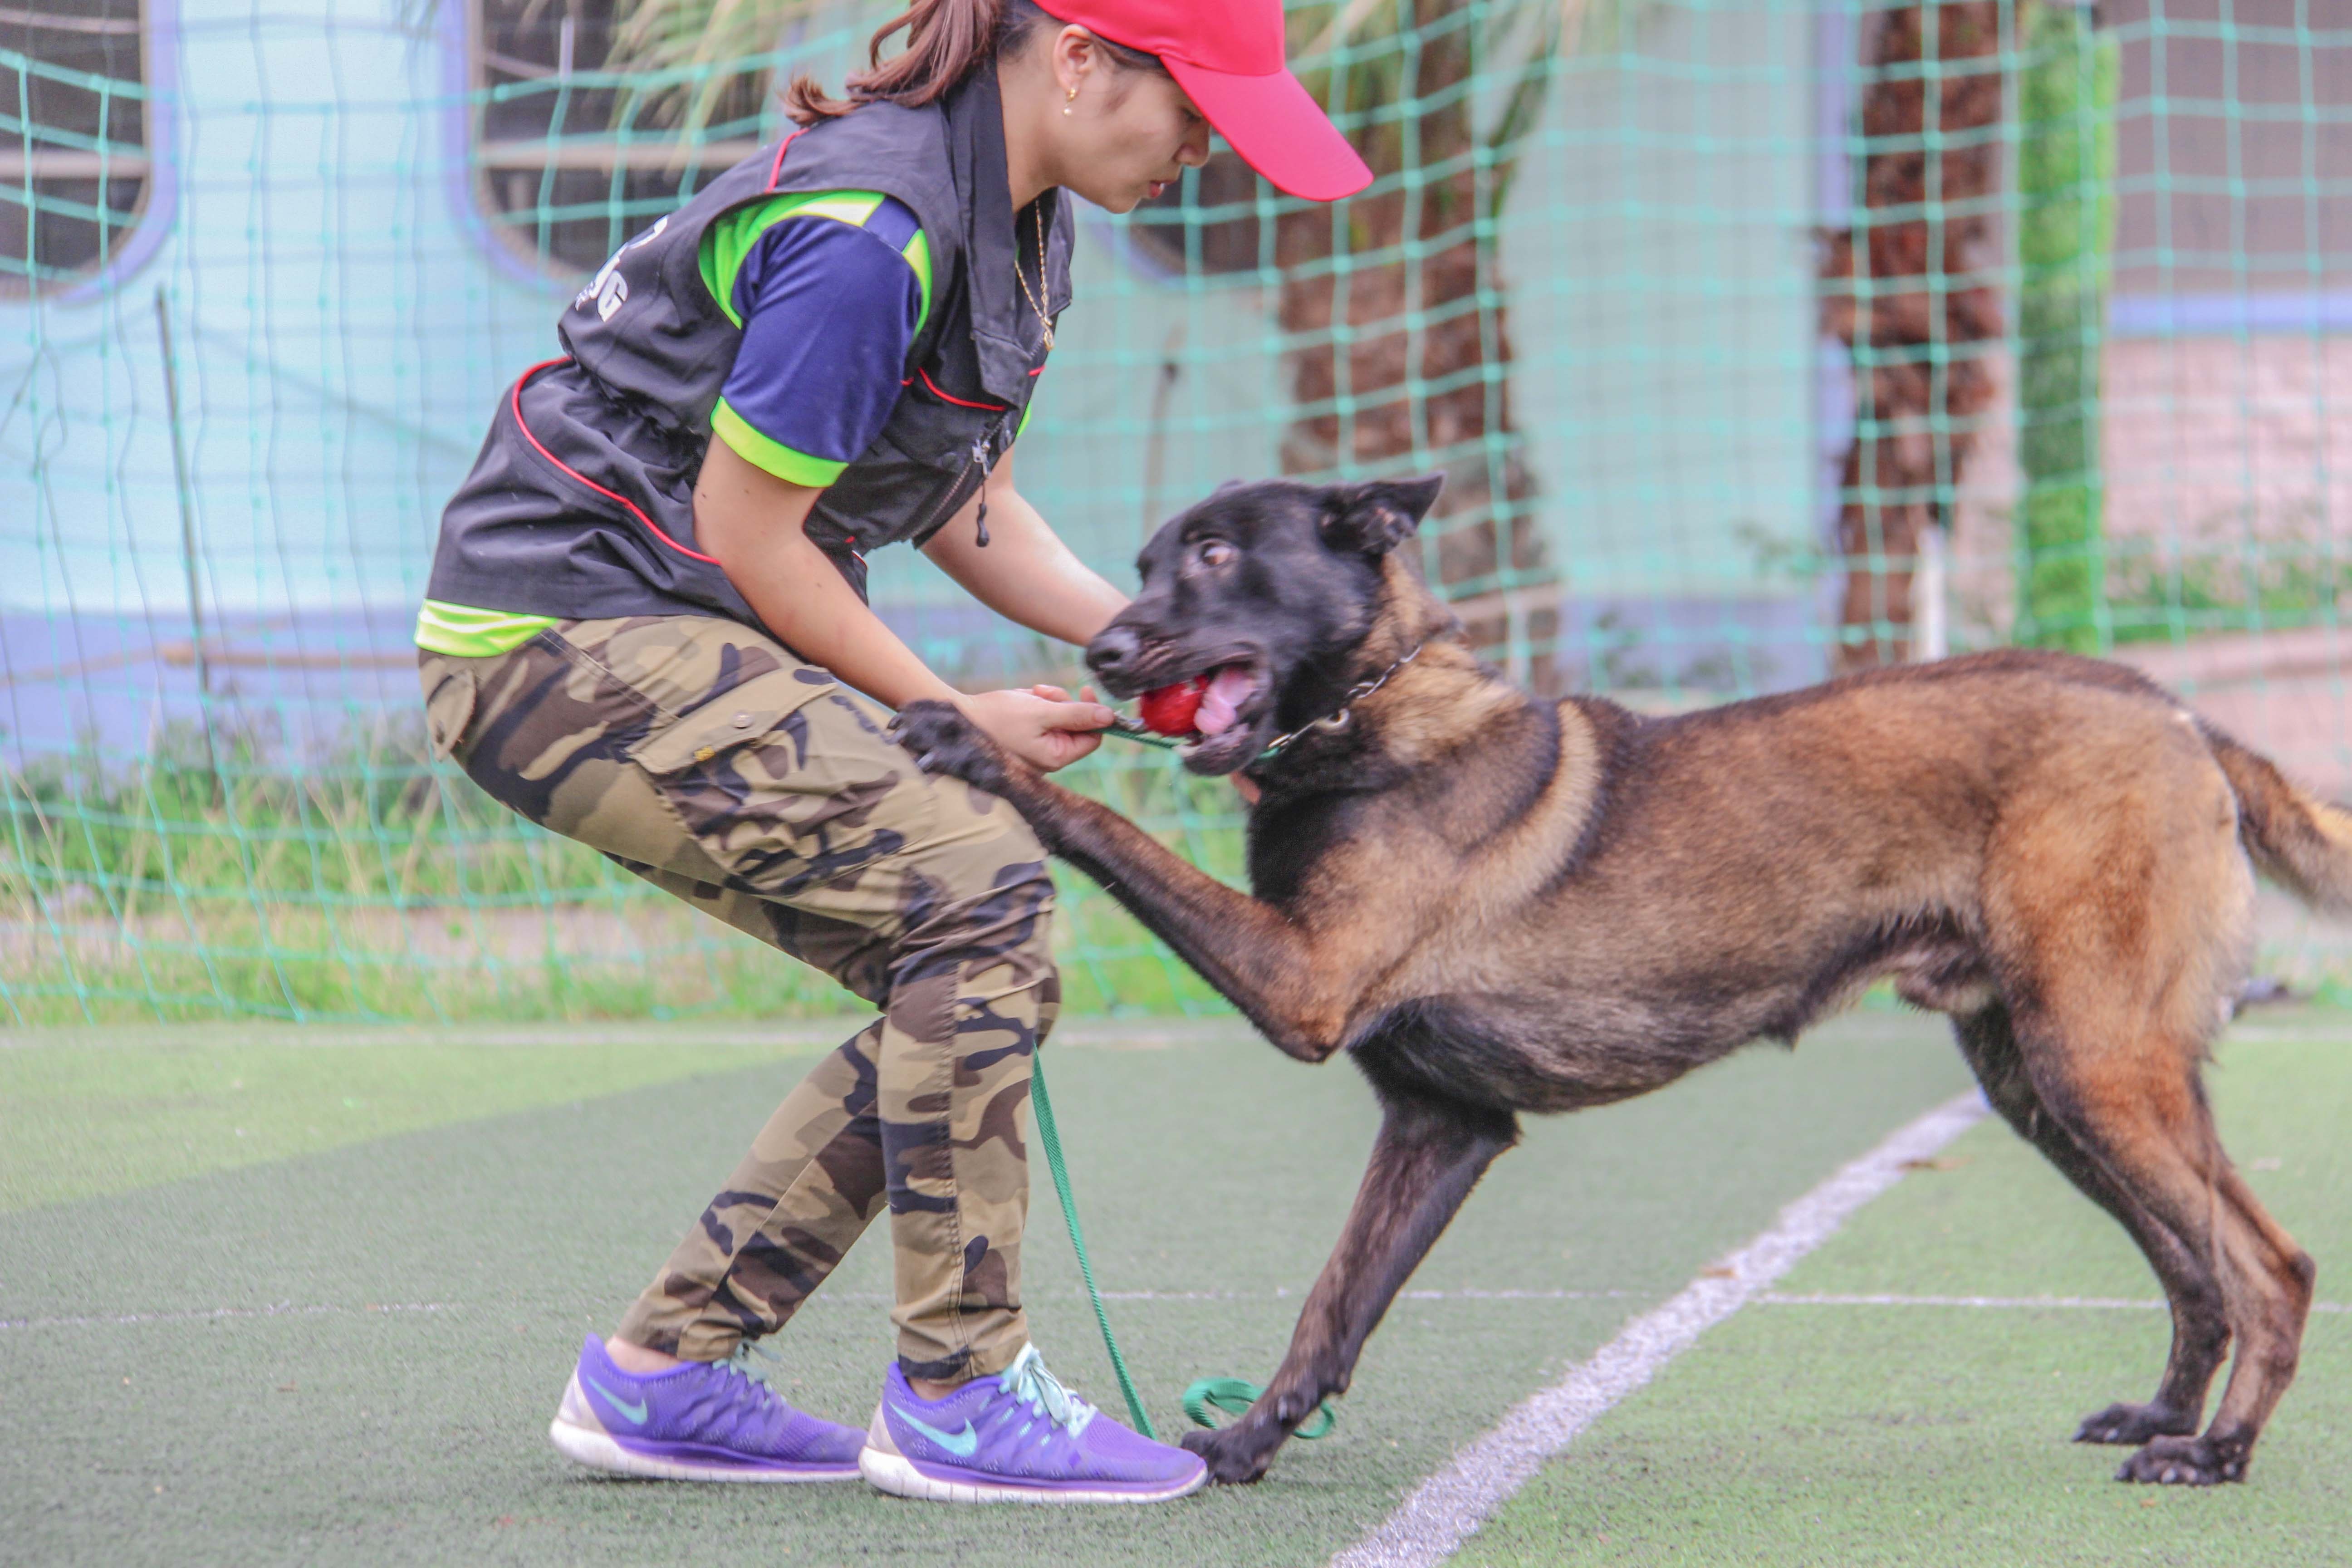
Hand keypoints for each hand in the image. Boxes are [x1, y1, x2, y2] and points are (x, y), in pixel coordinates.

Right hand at [955, 686, 1113, 772]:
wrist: (957, 717)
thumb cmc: (996, 717)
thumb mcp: (1040, 712)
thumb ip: (1077, 714)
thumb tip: (1110, 716)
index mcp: (1055, 757)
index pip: (1092, 737)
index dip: (1094, 713)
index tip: (1085, 689)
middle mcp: (1048, 758)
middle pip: (1076, 726)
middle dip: (1064, 703)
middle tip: (1043, 693)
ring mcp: (1036, 749)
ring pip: (1059, 718)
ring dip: (1049, 701)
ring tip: (1031, 694)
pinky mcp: (1025, 739)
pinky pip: (1043, 718)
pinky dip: (1036, 704)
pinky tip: (1022, 699)